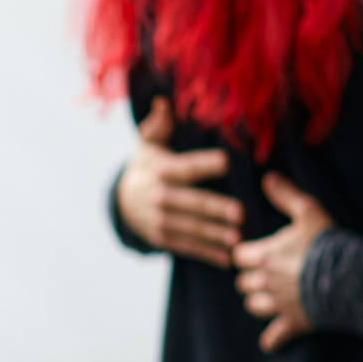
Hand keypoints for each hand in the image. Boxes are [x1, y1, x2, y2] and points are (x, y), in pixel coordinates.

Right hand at [114, 97, 241, 267]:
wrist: (123, 200)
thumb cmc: (148, 165)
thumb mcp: (149, 144)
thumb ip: (159, 125)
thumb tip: (163, 103)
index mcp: (161, 170)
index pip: (185, 167)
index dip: (204, 164)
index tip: (225, 162)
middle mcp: (159, 196)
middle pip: (191, 202)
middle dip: (214, 209)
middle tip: (240, 213)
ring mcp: (159, 220)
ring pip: (190, 228)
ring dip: (214, 235)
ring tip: (237, 239)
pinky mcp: (161, 238)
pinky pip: (185, 246)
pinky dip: (205, 254)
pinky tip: (225, 258)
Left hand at [233, 174, 332, 351]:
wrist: (351, 277)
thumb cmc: (328, 243)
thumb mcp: (308, 211)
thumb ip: (286, 195)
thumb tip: (268, 178)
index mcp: (264, 256)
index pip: (239, 256)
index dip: (245, 253)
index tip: (254, 251)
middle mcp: (265, 282)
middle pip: (243, 282)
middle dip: (250, 277)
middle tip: (264, 273)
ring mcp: (279, 304)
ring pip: (253, 306)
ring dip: (258, 301)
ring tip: (269, 296)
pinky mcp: (294, 322)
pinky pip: (276, 335)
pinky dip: (273, 339)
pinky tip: (270, 342)